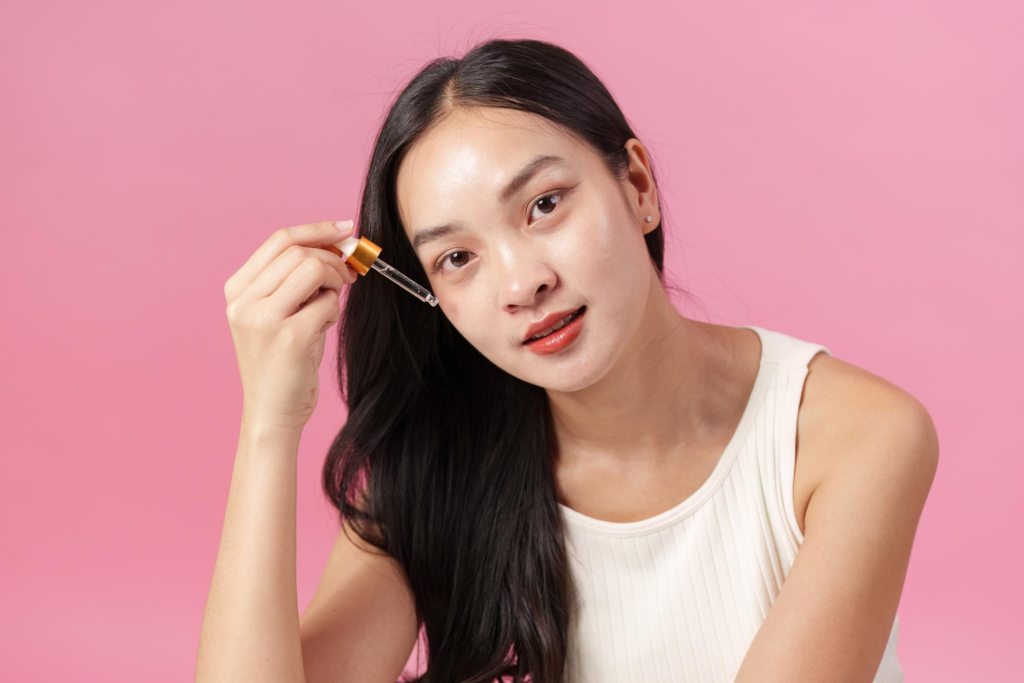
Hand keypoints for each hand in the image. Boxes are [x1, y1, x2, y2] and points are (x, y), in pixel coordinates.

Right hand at [224, 220, 357, 432]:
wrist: (272, 412)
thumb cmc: (283, 361)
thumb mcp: (279, 313)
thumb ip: (297, 280)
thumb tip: (339, 245)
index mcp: (237, 290)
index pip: (280, 240)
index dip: (318, 230)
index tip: (345, 229)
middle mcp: (244, 301)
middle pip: (300, 252)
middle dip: (333, 260)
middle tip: (348, 277)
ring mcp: (263, 318)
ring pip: (314, 268)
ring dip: (334, 282)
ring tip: (329, 306)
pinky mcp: (289, 337)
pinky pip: (327, 302)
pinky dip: (333, 311)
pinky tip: (323, 329)